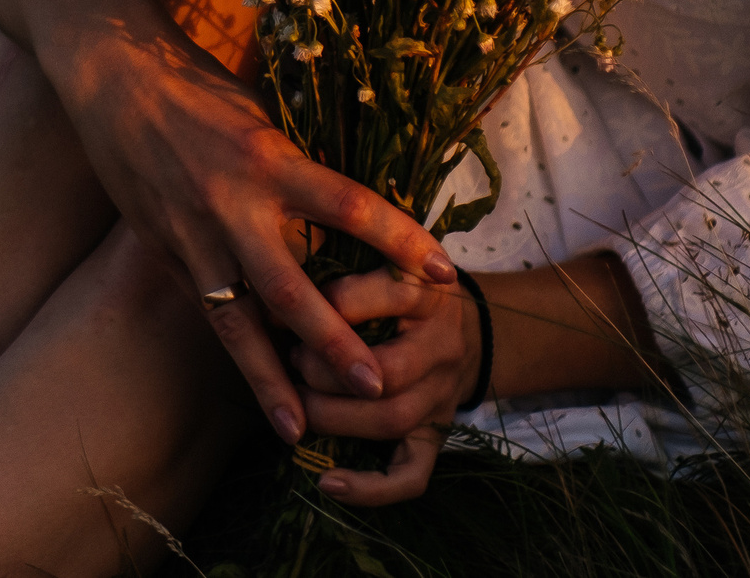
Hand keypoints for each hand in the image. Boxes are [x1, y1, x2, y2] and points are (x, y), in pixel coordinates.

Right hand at [55, 25, 461, 449]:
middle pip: (290, 290)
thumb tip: (341, 207)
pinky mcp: (165, 251)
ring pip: (237, 321)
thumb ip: (295, 167)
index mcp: (269, 160)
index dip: (399, 239)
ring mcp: (194, 236)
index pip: (350, 206)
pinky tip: (254, 384)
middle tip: (375, 386)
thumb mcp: (260, 118)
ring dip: (270, 378)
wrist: (115, 80)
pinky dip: (234, 346)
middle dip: (334, 342)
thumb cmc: (199, 87)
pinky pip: (208, 307)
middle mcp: (233, 206)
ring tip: (298, 428)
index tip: (442, 272)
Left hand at [289, 266, 478, 505]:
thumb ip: (347, 266)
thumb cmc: (407, 291)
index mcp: (430, 294)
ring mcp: (440, 397)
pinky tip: (327, 483)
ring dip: (334, 418)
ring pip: (392, 420)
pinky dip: (370, 488)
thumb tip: (278, 284)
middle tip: (293, 362)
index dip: (331, 304)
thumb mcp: (389, 261)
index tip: (289, 305)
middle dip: (327, 373)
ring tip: (299, 405)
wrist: (471, 329)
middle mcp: (441, 347)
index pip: (386, 295)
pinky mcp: (436, 436)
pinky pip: (411, 475)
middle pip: (387, 372)